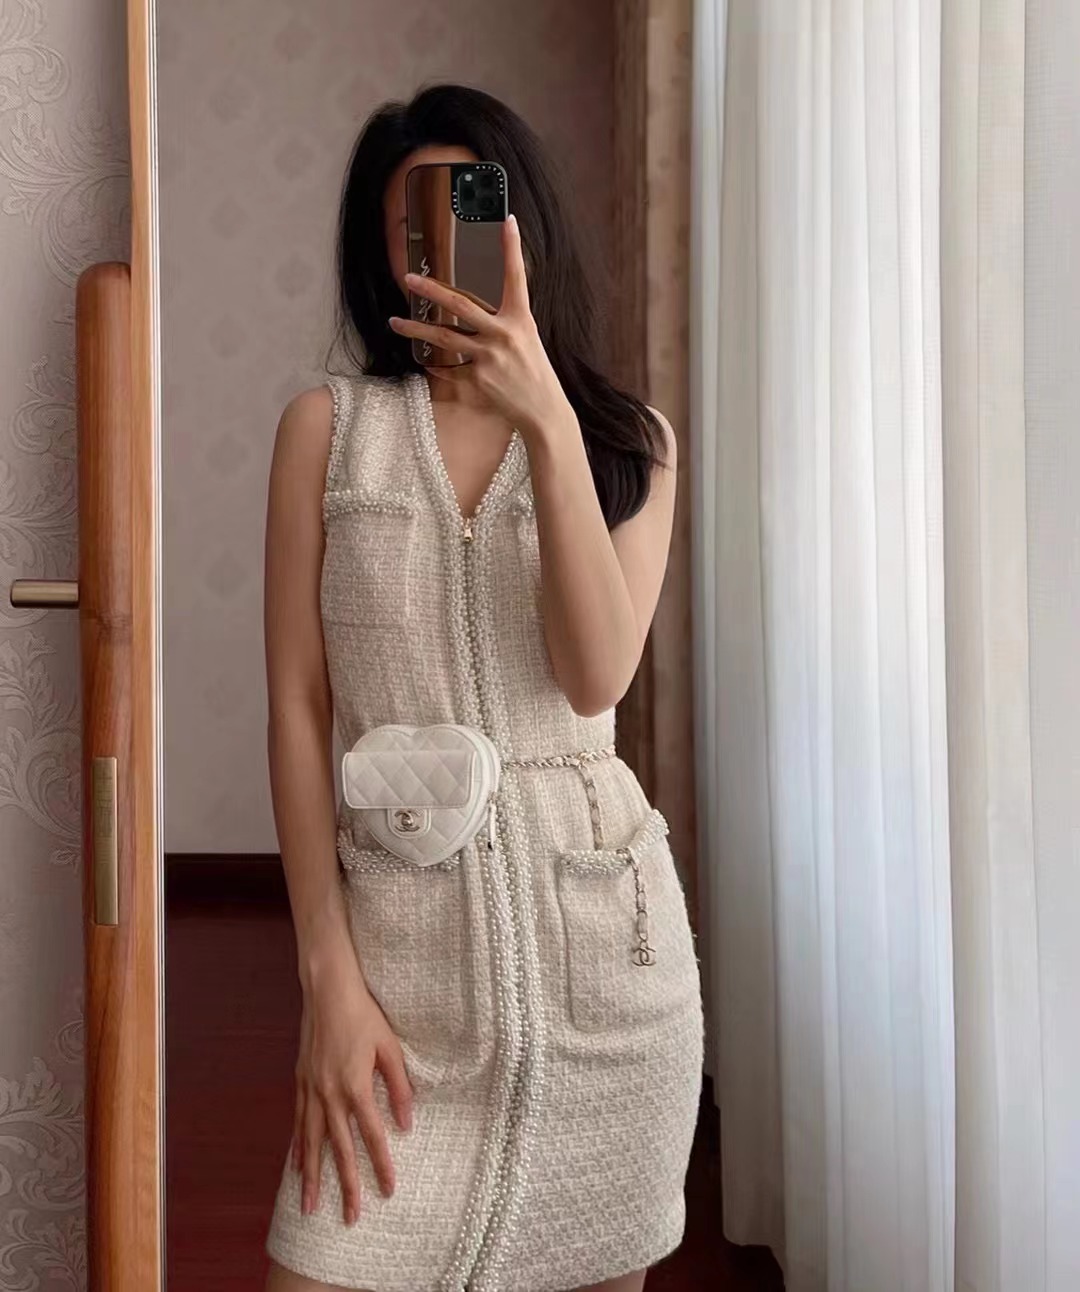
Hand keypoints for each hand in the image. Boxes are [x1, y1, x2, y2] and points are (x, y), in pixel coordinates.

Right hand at [291, 954, 413, 1224]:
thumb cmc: (364, 1016)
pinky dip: (298, 1148)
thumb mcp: (390, 1047)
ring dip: (313, 1177)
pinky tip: (296, 1168)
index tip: (388, 1191)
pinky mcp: (300, 1081)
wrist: (327, 991)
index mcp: (355, 1086)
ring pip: (311, 1143)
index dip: (381, 1165)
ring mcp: (311, 1089)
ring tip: (309, 1208)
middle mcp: (329, 1094)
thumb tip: (407, 1123)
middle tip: (350, 1218)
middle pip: (339, 1149)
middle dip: (345, 1185)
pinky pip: (299, 1123)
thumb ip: (400, 1086)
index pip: (372, 1135)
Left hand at [388, 214, 573, 442]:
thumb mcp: (527, 339)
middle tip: (410, 279)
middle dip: (432, 290)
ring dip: (417, 328)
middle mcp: (505, 334)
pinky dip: (437, 365)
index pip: (516, 277)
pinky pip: (449, 368)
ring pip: (444, 337)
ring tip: (396, 322)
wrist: (544, 410)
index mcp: (521, 319)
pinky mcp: (479, 379)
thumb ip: (504, 321)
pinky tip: (426, 361)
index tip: (508, 222)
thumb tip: (475, 309)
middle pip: (461, 305)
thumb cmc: (535, 373)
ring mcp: (490, 357)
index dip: (513, 248)